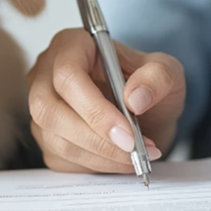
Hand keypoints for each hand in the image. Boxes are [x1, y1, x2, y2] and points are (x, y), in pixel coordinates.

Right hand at [28, 28, 185, 172]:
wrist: (147, 112)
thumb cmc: (149, 84)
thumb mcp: (167, 71)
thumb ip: (158, 77)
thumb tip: (135, 99)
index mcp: (71, 45)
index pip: (67, 75)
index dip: (94, 109)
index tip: (128, 133)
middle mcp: (47, 74)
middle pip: (50, 110)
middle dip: (95, 138)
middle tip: (133, 150)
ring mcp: (43, 107)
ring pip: (56, 139)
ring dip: (100, 156)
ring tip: (136, 156)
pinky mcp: (47, 137)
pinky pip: (62, 159)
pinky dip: (96, 165)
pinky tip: (120, 160)